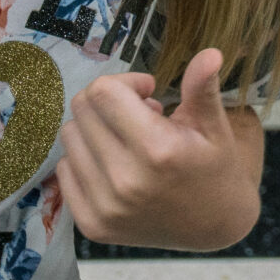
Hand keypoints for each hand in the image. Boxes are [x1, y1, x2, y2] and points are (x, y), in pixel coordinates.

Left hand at [57, 47, 261, 250]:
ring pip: (68, 137)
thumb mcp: (215, 126)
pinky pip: (64, 171)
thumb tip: (210, 53)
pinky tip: (114, 164)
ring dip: (94, 129)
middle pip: (82, 109)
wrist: (215, 227)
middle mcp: (125, 180)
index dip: (125, 82)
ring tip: (127, 140)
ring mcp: (105, 207)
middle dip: (108, 101)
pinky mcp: (93, 225)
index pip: (104, 92)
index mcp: (157, 150)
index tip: (147, 92)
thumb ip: (202, 88)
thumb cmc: (215, 168)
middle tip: (139, 116)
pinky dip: (84, 159)